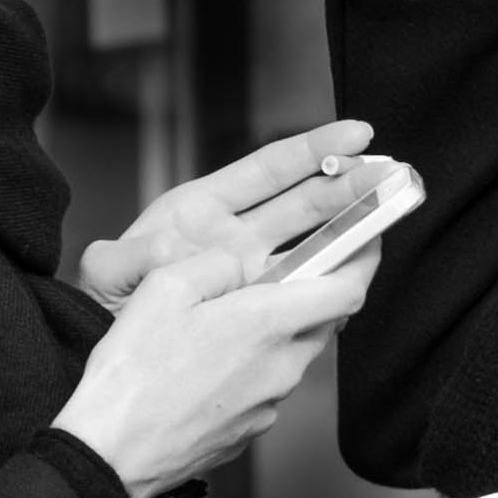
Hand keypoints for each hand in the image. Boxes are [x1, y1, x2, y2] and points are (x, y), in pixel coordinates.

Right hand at [52, 239, 379, 497]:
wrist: (113, 455)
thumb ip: (215, 264)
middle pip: (323, 321)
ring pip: (293, 353)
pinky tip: (209, 362)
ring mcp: (271, 404)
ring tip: (229, 319)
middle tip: (285, 272)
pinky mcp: (252, 429)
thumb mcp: (164, 288)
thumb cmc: (133, 376)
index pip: (348, 289)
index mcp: (267, 324)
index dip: (364, 260)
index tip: (367, 241)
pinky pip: (268, 384)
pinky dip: (253, 365)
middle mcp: (281, 366)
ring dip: (277, 331)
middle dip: (313, 293)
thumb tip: (239, 263)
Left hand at [77, 118, 375, 308]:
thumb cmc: (103, 307)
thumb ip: (127, 259)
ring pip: (315, 248)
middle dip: (352, 186)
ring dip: (354, 230)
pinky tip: (359, 278)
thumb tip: (168, 252)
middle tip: (394, 176)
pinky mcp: (262, 313)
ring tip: (391, 216)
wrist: (108, 361)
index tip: (359, 136)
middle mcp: (237, 238)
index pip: (269, 170)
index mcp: (202, 210)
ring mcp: (254, 276)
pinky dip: (333, 286)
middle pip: (306, 203)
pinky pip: (305, 296)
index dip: (315, 149)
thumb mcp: (105, 275)